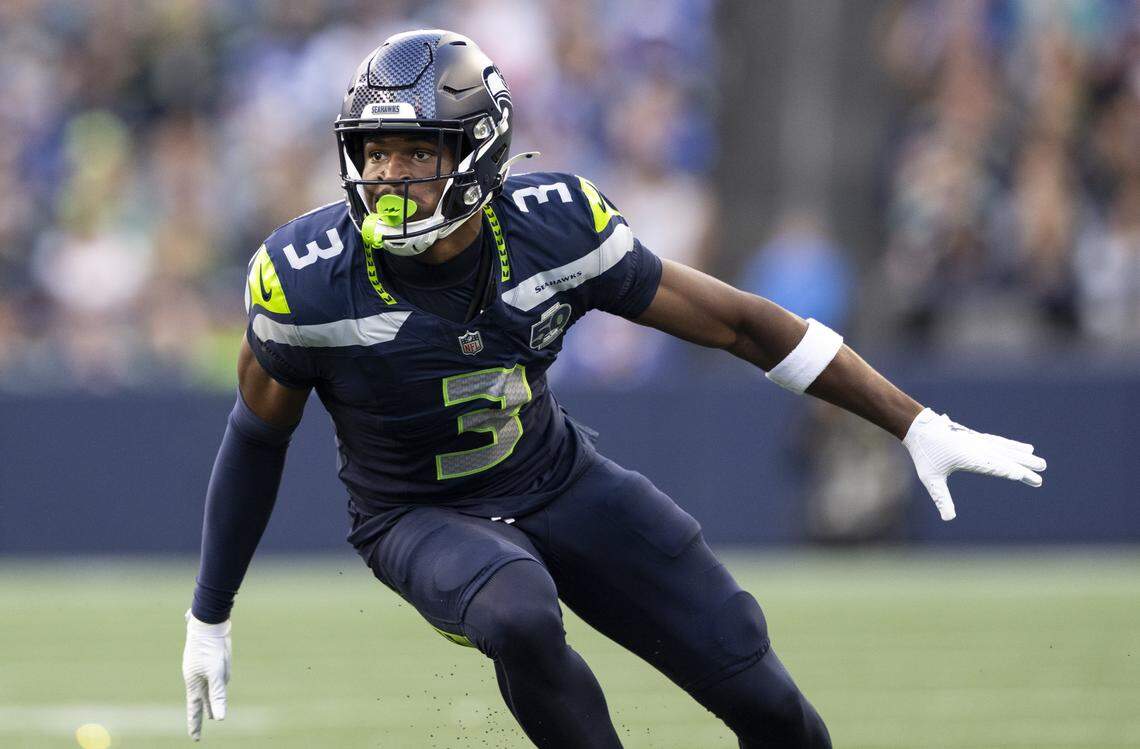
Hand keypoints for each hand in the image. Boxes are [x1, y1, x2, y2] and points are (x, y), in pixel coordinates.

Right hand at [182, 610, 230, 740]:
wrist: (209, 623)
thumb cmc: (210, 648)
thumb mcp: (216, 674)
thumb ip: (218, 695)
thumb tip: (220, 717)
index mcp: (194, 683)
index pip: (195, 710)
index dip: (196, 725)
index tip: (196, 739)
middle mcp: (198, 677)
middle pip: (203, 700)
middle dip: (205, 713)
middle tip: (205, 726)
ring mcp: (205, 669)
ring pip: (213, 686)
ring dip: (213, 696)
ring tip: (213, 711)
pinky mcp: (212, 660)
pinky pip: (219, 673)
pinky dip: (221, 677)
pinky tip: (222, 675)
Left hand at [903, 408, 1046, 520]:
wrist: (919, 428)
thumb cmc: (924, 455)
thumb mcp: (931, 479)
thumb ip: (942, 498)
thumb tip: (948, 519)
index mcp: (969, 457)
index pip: (997, 468)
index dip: (1015, 473)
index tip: (1032, 477)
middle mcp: (977, 447)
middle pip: (1005, 457)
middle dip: (1024, 464)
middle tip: (1043, 470)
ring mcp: (978, 441)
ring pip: (1004, 448)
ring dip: (1022, 454)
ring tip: (1039, 461)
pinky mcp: (976, 437)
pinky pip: (998, 442)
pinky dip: (1012, 445)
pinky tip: (1023, 448)